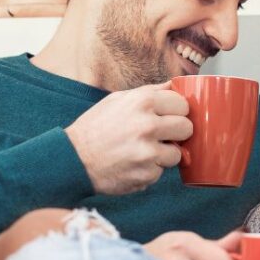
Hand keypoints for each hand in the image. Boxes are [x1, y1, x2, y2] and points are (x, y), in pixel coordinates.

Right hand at [65, 82, 192, 194]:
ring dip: (164, 155)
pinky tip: (132, 165)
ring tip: (142, 152)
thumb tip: (174, 85)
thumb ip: (149, 92)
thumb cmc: (95, 127)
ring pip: (177, 153)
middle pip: (187, 128)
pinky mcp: (146, 174)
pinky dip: (150, 170)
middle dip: (177, 133)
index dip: (177, 112)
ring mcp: (148, 152)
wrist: (72, 160)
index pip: (183, 105)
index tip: (169, 117)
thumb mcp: (117, 100)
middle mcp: (147, 125)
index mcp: (143, 102)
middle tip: (162, 136)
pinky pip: (160, 172)